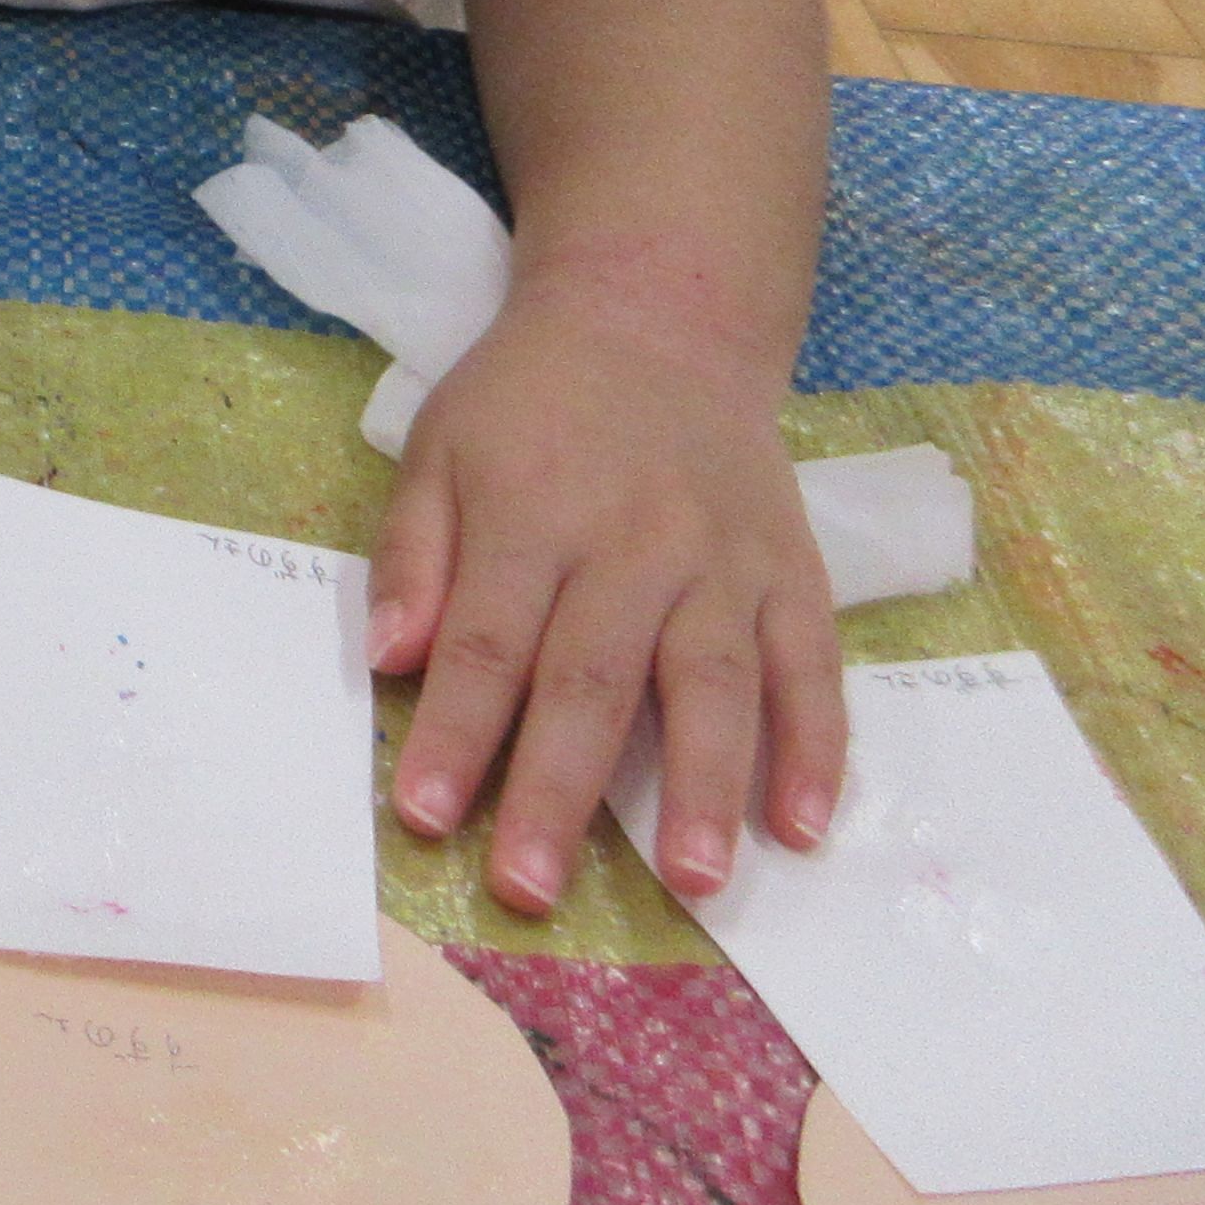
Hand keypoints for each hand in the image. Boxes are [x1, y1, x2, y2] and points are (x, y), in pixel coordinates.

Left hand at [374, 273, 844, 911]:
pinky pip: (812, 667)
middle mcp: (634, 542)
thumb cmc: (529, 398)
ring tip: (689, 880)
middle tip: (532, 886)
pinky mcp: (794, 570)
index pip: (485, 639)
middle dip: (558, 791)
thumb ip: (414, 555)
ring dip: (701, 787)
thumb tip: (389, 661)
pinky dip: (815, 748)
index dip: (455, 731)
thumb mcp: (440, 447)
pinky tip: (800, 827)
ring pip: (714, 683)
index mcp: (531, 511)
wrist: (658, 317)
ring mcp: (725, 560)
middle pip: (591, 679)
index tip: (425, 816)